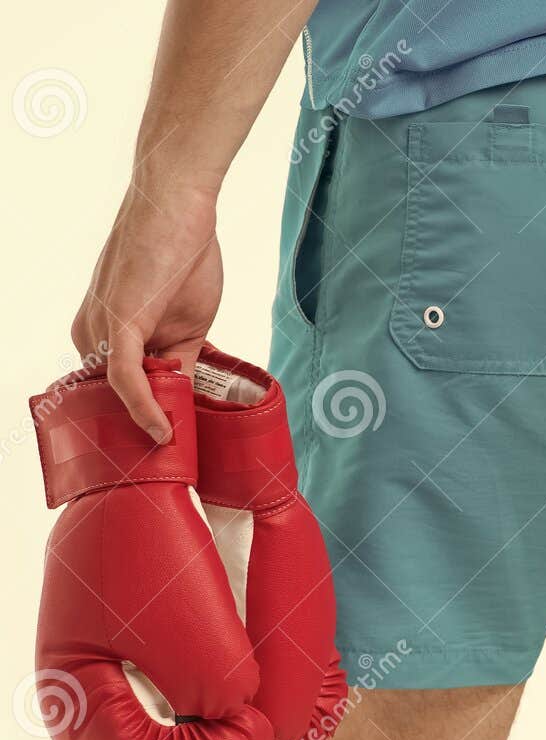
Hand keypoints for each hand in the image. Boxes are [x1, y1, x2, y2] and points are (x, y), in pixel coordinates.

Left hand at [70, 178, 222, 441]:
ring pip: (121, 395)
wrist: (177, 206)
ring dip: (150, 424)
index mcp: (104, 334)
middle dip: (146, 430)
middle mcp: (91, 334)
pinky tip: (164, 431)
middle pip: (118, 399)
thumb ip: (180, 360)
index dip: (148, 421)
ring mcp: (100, 330)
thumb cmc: (183, 254)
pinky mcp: (116, 324)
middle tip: (176, 463)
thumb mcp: (189, 322)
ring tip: (180, 452)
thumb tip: (186, 396)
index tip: (173, 449)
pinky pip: (126, 378)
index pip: (123, 391)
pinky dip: (143, 408)